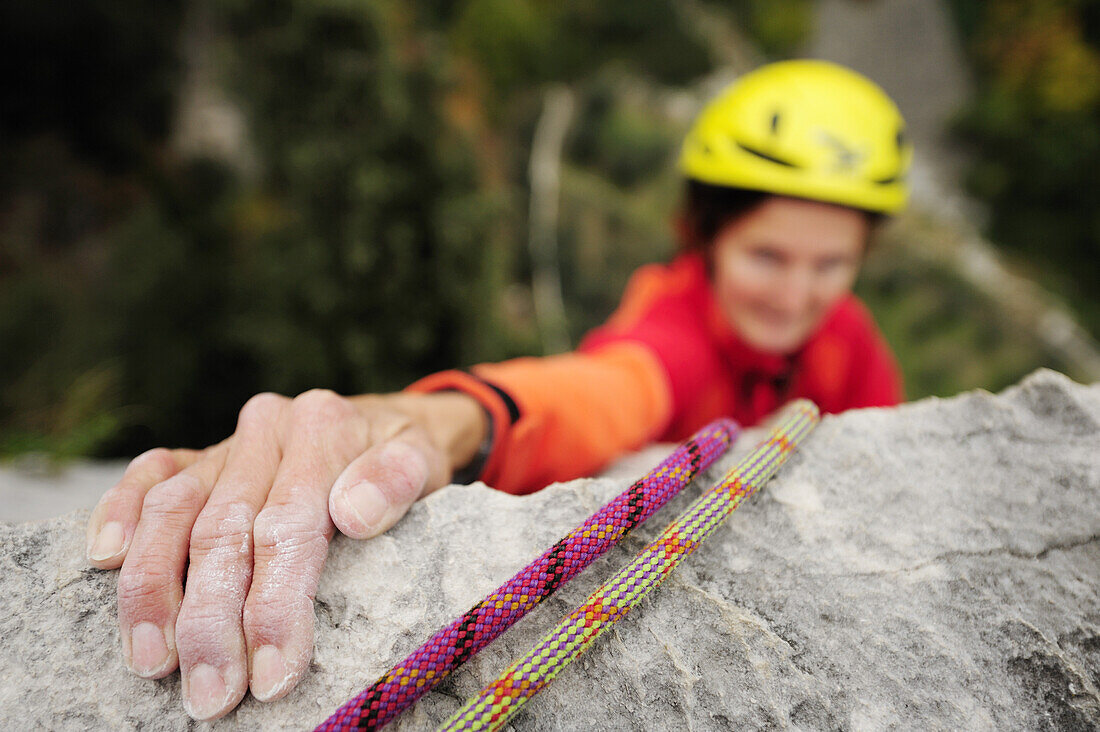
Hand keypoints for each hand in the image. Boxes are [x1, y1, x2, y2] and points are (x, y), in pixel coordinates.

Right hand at [85, 389, 485, 719]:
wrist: (386, 421)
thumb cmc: (404, 455)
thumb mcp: (424, 458)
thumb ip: (399, 478)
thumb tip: (354, 511)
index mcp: (322, 428)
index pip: (289, 526)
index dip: (277, 606)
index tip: (275, 675)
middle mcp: (267, 431)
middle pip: (223, 531)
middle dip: (213, 622)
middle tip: (212, 696)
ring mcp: (228, 444)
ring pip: (172, 511)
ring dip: (154, 591)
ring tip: (154, 662)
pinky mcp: (200, 456)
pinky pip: (148, 475)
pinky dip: (118, 512)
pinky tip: (104, 560)